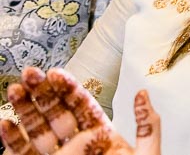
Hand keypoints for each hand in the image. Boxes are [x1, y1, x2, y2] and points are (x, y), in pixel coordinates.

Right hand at [0, 67, 160, 154]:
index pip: (82, 107)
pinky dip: (13, 141)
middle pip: (56, 114)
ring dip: (25, 110)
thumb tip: (142, 93)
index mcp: (102, 138)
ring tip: (15, 88)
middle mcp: (77, 146)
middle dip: (42, 92)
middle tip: (30, 72)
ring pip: (37, 131)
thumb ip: (147, 127)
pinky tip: (5, 124)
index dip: (68, 89)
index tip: (56, 72)